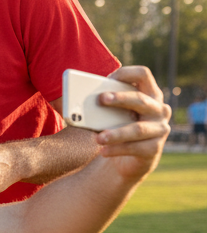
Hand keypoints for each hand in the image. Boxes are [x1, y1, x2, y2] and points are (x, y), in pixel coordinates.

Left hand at [94, 65, 170, 179]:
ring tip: (98, 138)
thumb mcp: (108, 113)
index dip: (126, 74)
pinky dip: (118, 149)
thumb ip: (98, 106)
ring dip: (117, 133)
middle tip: (100, 99)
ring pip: (138, 129)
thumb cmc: (114, 127)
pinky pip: (137, 148)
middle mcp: (159, 109)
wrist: (123, 159)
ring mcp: (160, 129)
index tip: (107, 79)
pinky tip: (104, 151)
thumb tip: (72, 104)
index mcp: (148, 94)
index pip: (143, 75)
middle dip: (120, 99)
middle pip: (141, 100)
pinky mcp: (154, 148)